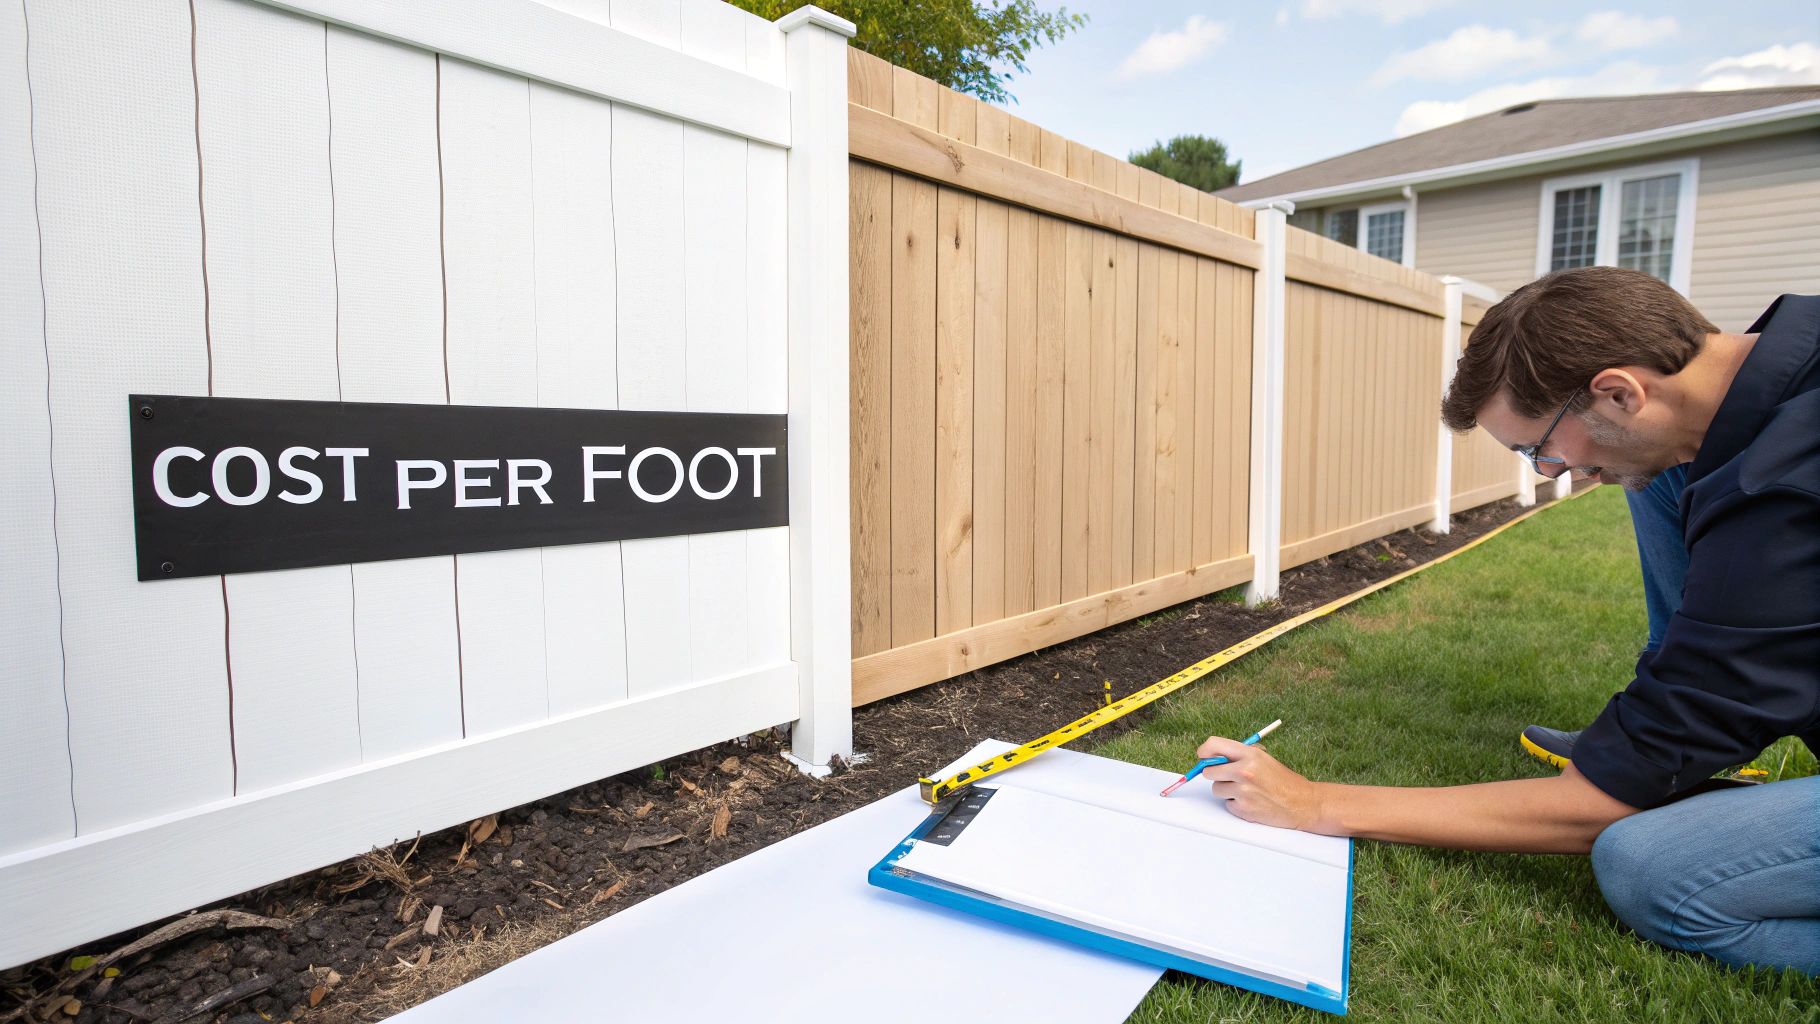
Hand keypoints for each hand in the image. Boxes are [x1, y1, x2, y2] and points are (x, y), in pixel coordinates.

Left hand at [1195, 735, 1325, 831]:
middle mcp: (1244, 771)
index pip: (1214, 745)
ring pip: (1216, 789)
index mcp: (1250, 755)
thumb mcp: (1264, 759)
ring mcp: (1243, 791)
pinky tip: (1252, 802)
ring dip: (1227, 791)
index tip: (1203, 757)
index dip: (1204, 752)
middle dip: (1216, 775)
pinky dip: (1235, 804)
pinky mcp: (1243, 809)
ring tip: (1246, 791)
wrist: (1303, 803)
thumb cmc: (1283, 781)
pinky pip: (1227, 804)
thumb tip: (1213, 755)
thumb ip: (1240, 755)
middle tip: (1229, 777)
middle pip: (1209, 771)